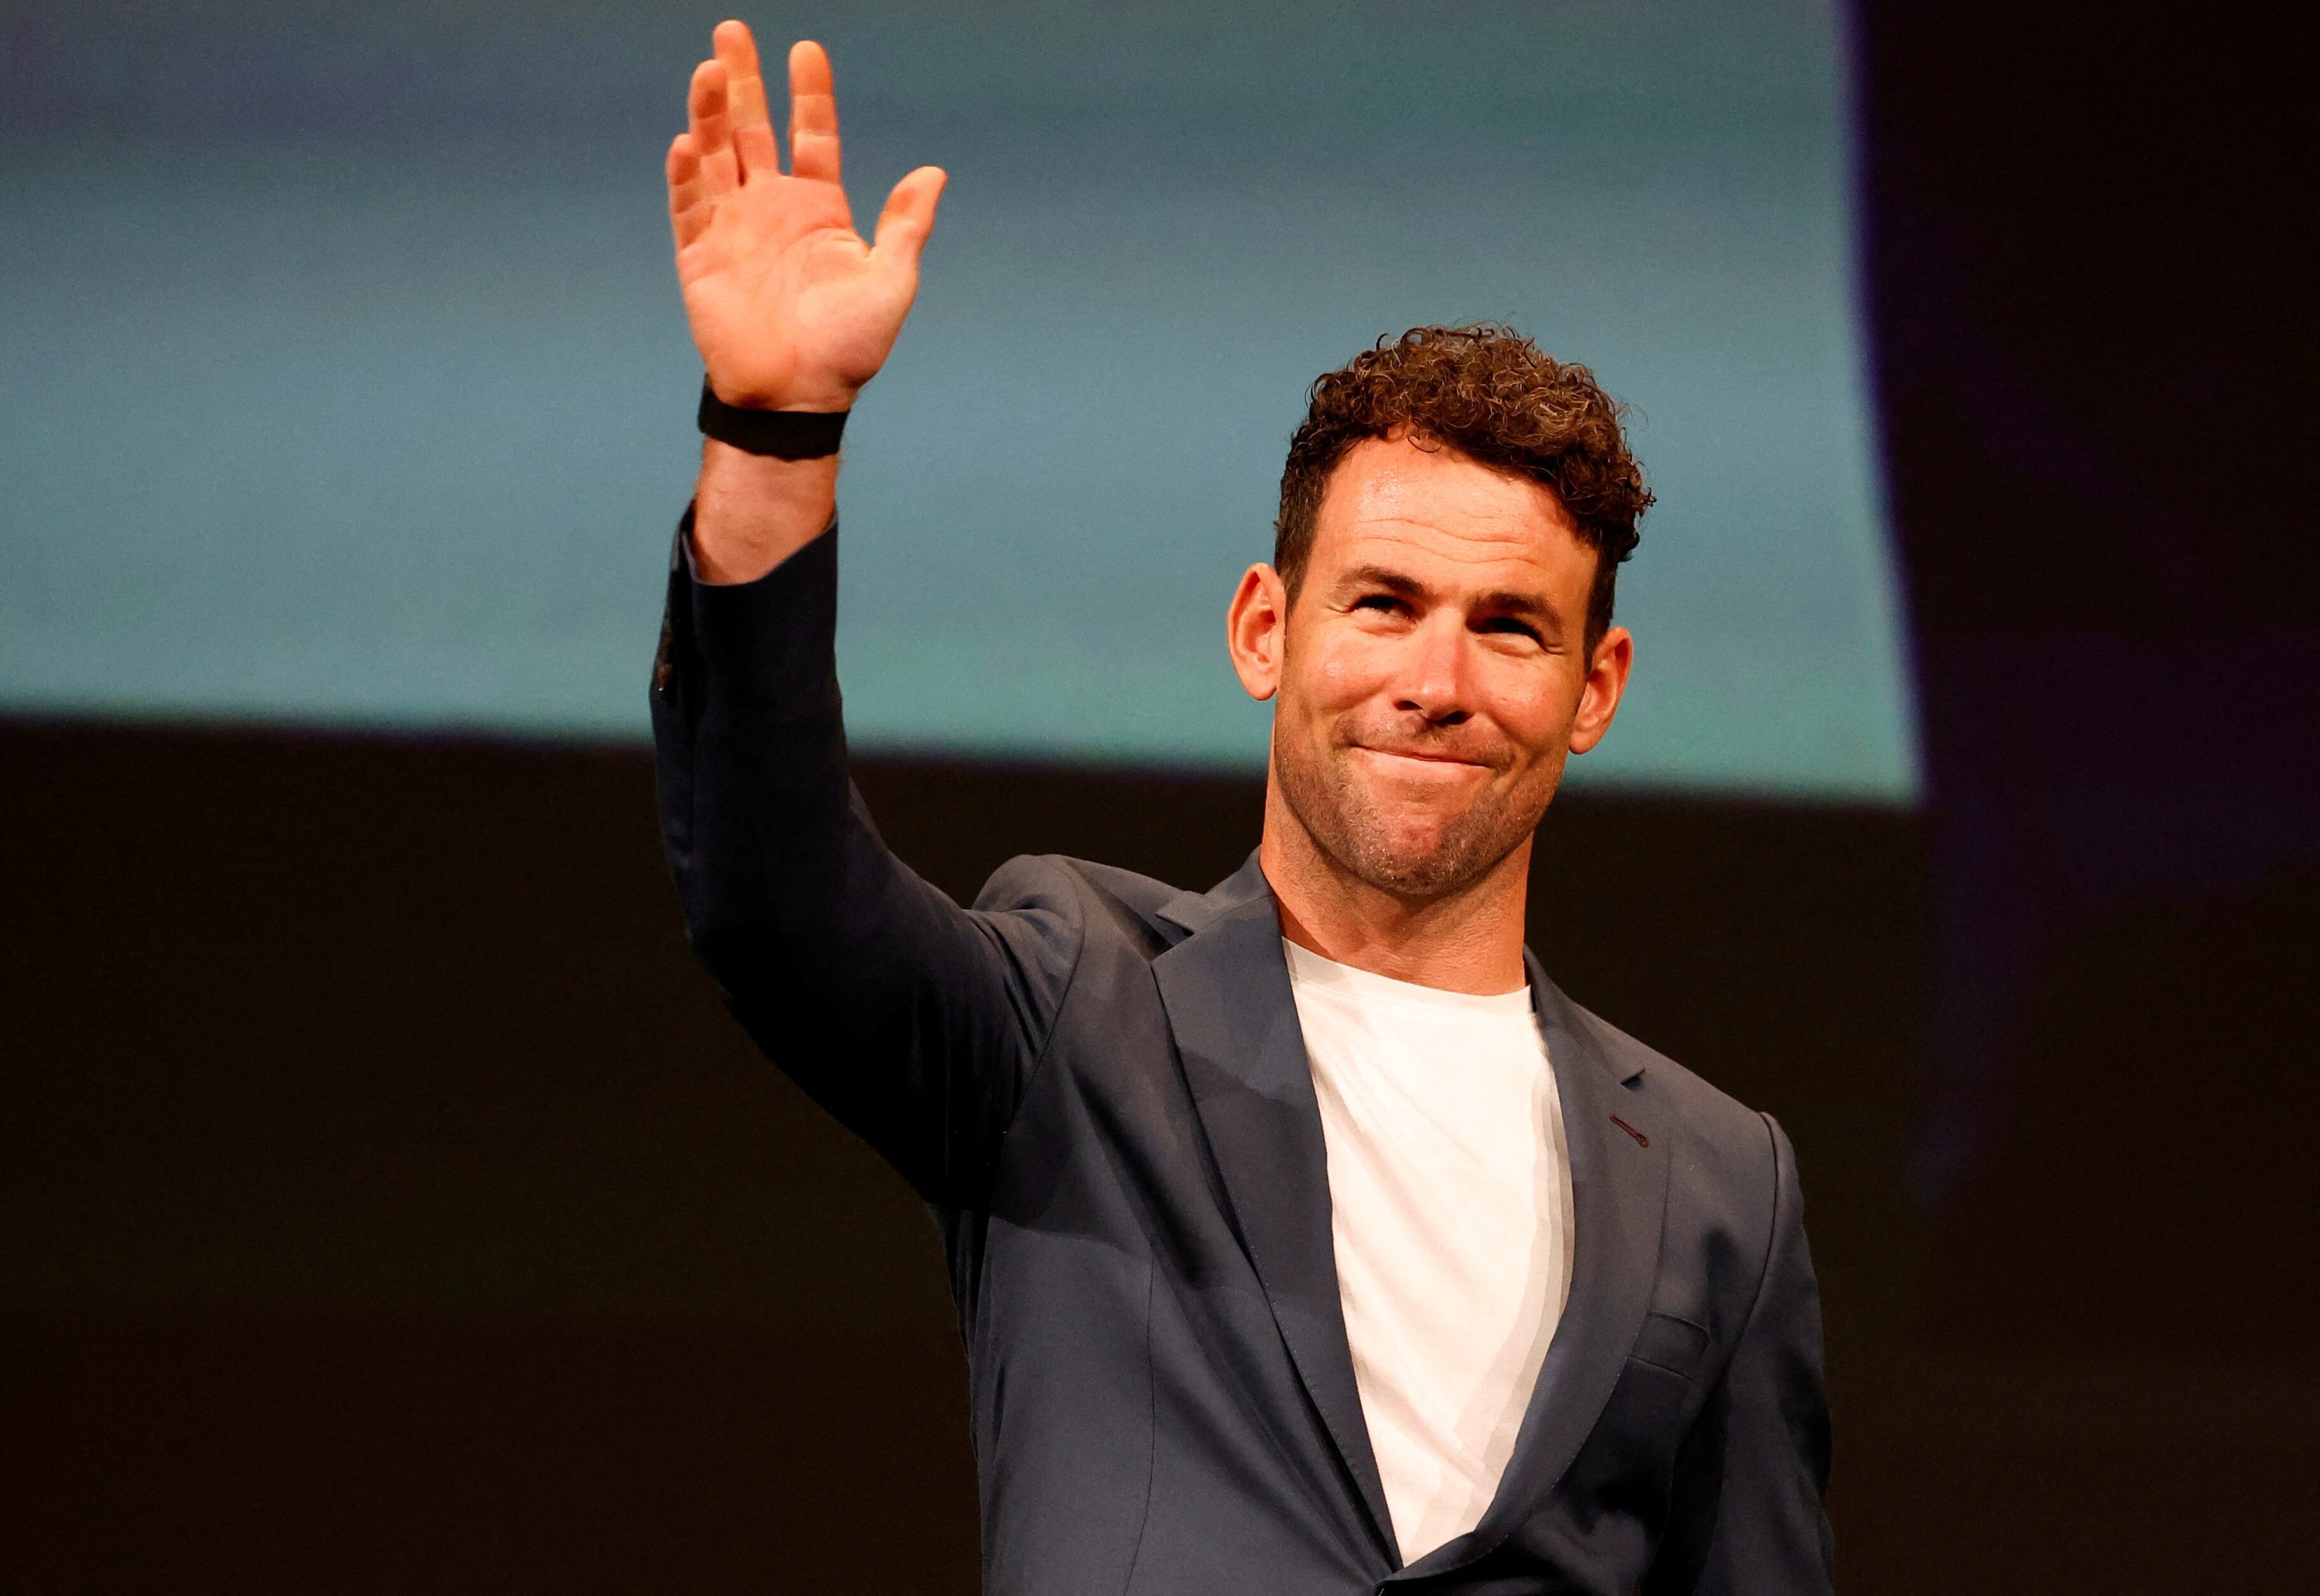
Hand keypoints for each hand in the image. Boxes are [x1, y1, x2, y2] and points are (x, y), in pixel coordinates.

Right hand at [667, 23, 944, 412]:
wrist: (797, 398)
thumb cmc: (848, 348)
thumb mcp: (891, 283)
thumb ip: (906, 226)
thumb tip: (935, 173)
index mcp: (819, 209)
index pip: (812, 135)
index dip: (809, 93)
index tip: (806, 48)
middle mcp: (773, 209)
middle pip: (753, 130)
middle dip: (744, 80)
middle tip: (732, 30)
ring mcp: (733, 228)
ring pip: (717, 155)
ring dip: (710, 112)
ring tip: (709, 69)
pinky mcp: (699, 257)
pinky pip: (689, 206)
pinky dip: (686, 173)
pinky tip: (687, 140)